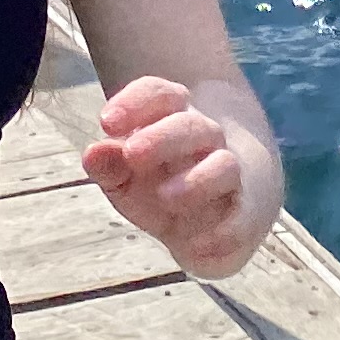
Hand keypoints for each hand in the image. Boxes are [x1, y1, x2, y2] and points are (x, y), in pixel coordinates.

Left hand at [81, 74, 261, 273]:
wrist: (217, 214)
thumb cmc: (161, 185)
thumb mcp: (127, 177)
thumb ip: (109, 166)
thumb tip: (92, 153)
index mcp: (174, 118)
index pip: (161, 94)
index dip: (135, 102)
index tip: (106, 122)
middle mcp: (207, 140)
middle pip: (192, 125)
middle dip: (163, 137)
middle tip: (133, 153)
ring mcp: (230, 176)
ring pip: (224, 165)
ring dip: (196, 180)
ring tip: (166, 197)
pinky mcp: (247, 215)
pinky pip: (242, 219)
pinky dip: (222, 233)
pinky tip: (195, 244)